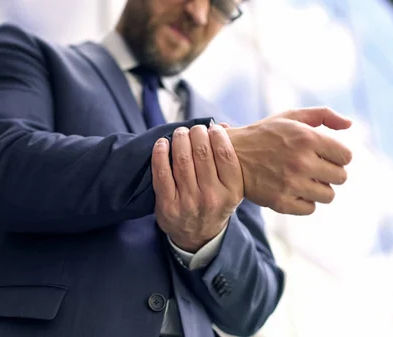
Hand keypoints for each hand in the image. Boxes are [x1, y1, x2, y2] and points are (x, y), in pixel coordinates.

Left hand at [151, 124, 243, 252]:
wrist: (198, 237)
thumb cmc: (216, 204)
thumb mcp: (232, 189)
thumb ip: (229, 160)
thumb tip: (222, 126)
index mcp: (232, 192)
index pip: (225, 155)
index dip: (217, 135)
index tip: (212, 128)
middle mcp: (211, 198)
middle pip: (202, 153)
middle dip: (197, 134)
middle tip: (194, 130)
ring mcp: (188, 202)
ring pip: (181, 160)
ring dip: (179, 139)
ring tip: (180, 133)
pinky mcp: (167, 205)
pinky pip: (162, 173)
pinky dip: (160, 153)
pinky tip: (162, 143)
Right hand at [226, 107, 352, 214]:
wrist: (230, 156)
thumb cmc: (265, 135)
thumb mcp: (291, 117)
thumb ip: (324, 115)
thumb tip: (350, 125)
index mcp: (307, 138)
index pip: (346, 157)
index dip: (338, 155)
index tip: (325, 155)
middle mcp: (301, 162)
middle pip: (341, 178)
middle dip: (331, 172)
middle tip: (315, 168)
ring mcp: (291, 184)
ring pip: (328, 195)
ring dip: (319, 188)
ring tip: (304, 179)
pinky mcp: (281, 202)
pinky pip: (310, 208)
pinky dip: (304, 201)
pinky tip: (293, 190)